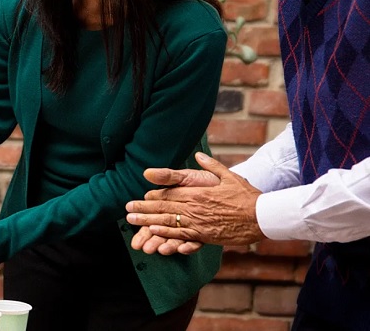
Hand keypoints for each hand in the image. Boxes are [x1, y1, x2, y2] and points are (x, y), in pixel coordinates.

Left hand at [125, 153, 265, 246]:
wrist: (263, 216)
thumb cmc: (246, 195)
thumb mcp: (228, 175)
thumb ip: (210, 165)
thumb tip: (198, 154)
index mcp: (198, 192)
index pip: (170, 194)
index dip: (153, 196)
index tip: (140, 197)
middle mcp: (195, 207)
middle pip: (163, 208)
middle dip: (143, 209)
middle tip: (127, 210)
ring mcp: (199, 223)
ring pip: (168, 222)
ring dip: (148, 222)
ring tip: (133, 222)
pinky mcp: (206, 235)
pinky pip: (181, 235)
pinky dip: (166, 234)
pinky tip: (154, 233)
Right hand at [127, 164, 215, 254]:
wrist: (239, 195)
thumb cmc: (211, 182)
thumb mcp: (188, 176)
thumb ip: (168, 176)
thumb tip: (146, 173)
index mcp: (174, 201)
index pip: (154, 210)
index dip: (143, 215)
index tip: (130, 219)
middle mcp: (182, 216)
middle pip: (161, 227)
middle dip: (148, 235)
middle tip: (136, 244)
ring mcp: (193, 226)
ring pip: (175, 237)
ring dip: (164, 243)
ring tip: (153, 249)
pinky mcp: (206, 235)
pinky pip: (196, 243)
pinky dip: (188, 247)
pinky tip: (180, 249)